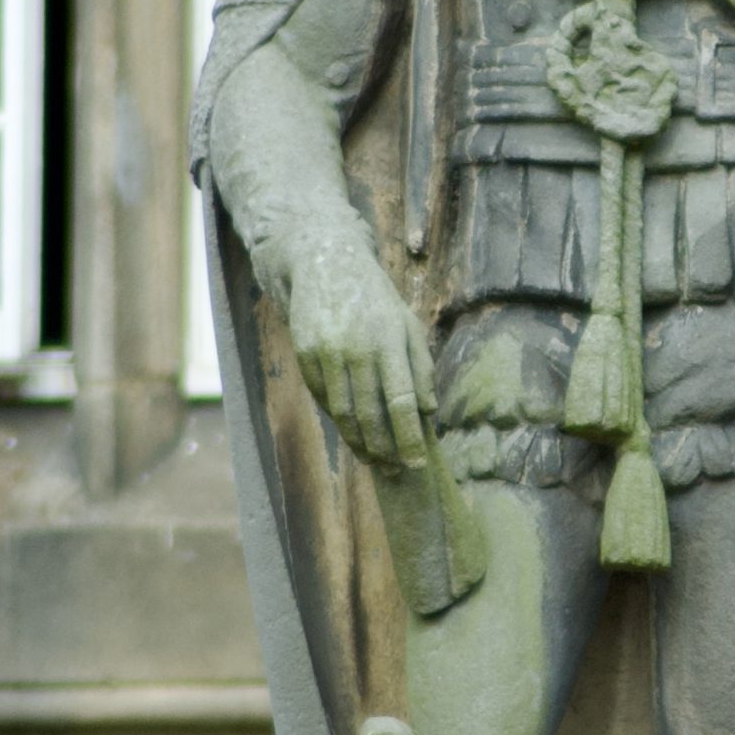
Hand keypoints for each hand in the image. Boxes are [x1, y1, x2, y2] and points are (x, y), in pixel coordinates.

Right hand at [281, 222, 437, 468]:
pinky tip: (352, 432)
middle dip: (385, 449)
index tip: (417, 463)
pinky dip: (339, 420)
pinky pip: (324, 398)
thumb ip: (420, 366)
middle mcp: (356, 348)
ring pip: (343, 412)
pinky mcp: (305, 355)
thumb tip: (429, 411)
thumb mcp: (407, 323)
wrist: (325, 263)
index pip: (401, 401)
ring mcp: (327, 353)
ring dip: (360, 442)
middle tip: (397, 471)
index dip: (408, 437)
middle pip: (370, 414)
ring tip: (375, 460)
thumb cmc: (376, 299)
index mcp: (388, 341)